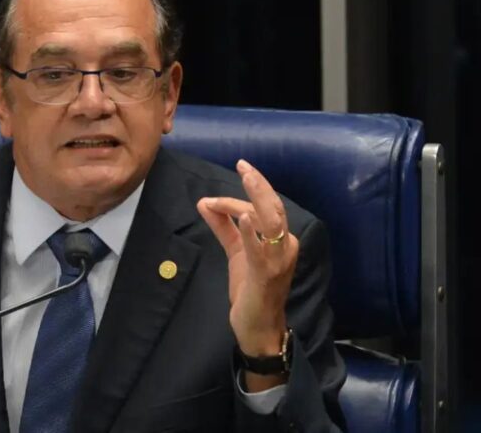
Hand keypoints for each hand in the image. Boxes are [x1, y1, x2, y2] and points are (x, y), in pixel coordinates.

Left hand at [197, 160, 298, 387]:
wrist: (258, 327)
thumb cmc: (251, 289)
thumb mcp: (236, 252)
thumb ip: (223, 227)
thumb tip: (204, 203)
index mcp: (281, 239)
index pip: (266, 207)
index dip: (248, 192)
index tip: (225, 186)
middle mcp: (286, 246)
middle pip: (274, 207)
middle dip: (259, 185)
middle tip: (243, 165)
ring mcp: (278, 260)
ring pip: (271, 221)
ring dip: (256, 199)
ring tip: (246, 177)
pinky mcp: (266, 274)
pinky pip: (260, 249)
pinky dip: (253, 230)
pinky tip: (245, 216)